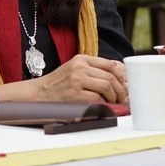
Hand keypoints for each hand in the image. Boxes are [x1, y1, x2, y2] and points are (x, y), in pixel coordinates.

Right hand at [0, 54, 127, 105]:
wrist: (38, 94)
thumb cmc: (58, 84)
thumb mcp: (74, 69)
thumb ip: (93, 70)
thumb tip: (119, 79)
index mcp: (81, 59)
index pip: (110, 64)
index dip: (122, 76)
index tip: (125, 85)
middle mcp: (80, 67)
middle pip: (111, 76)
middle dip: (121, 89)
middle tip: (123, 97)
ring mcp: (77, 80)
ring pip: (106, 86)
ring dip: (114, 97)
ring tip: (115, 102)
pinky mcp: (75, 94)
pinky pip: (97, 98)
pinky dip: (104, 103)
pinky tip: (104, 106)